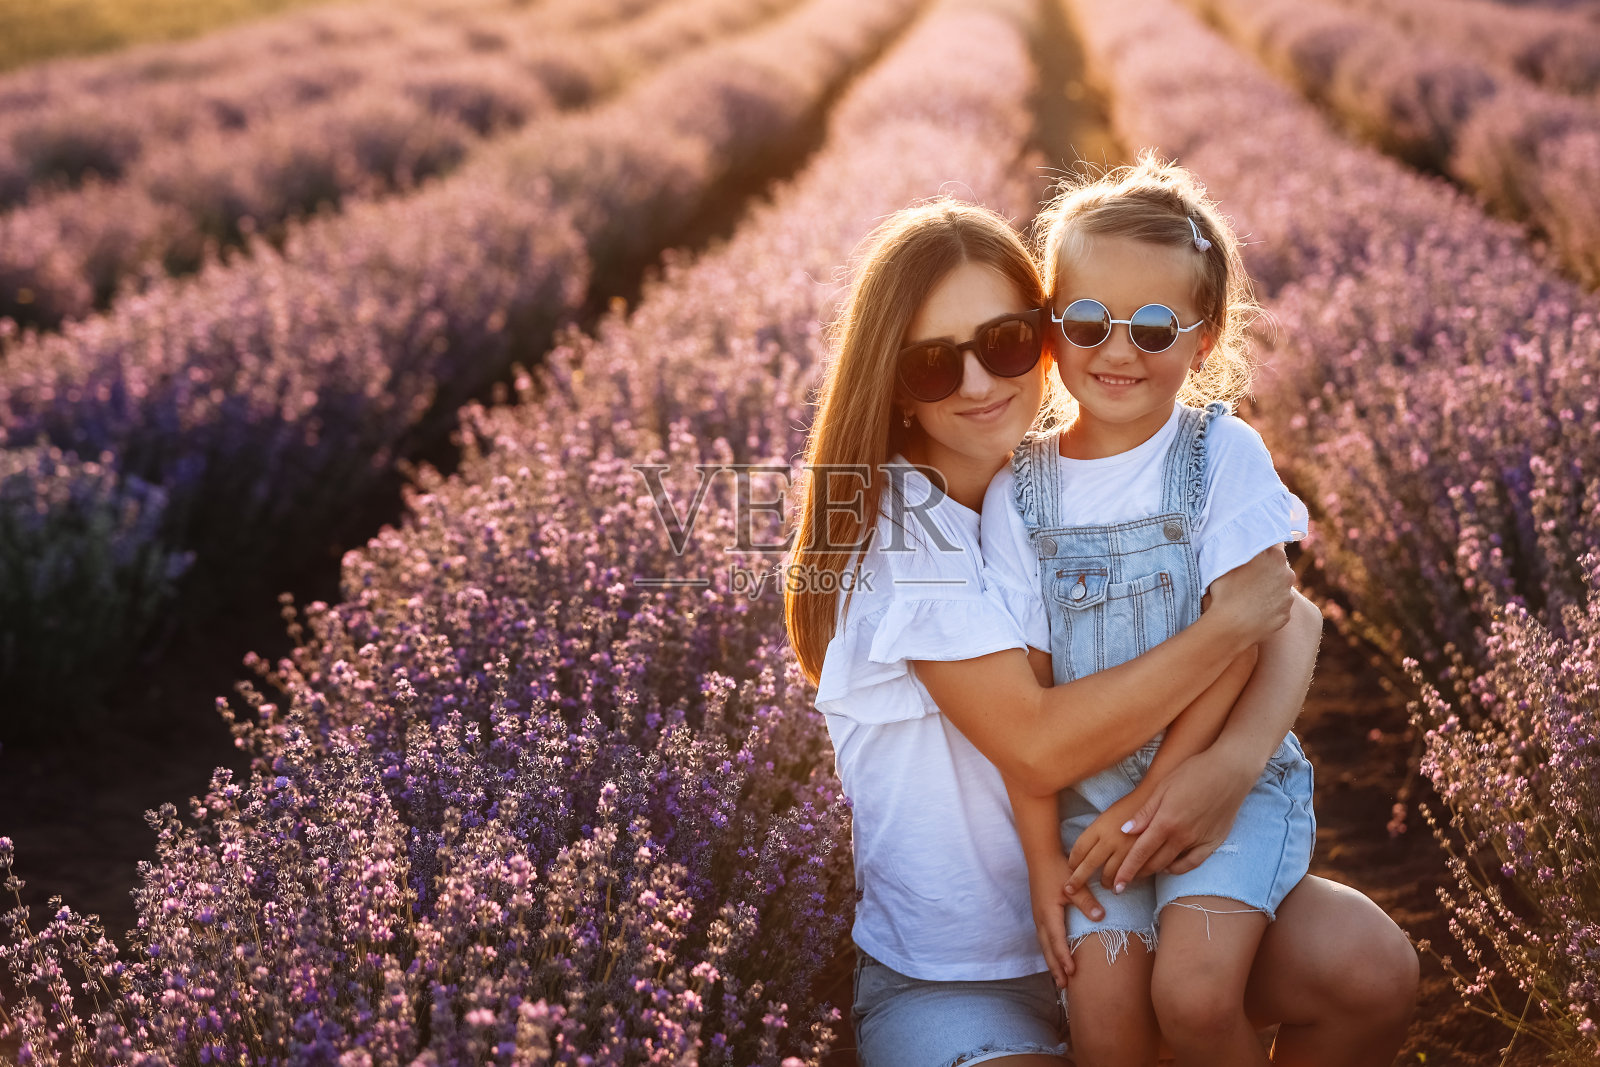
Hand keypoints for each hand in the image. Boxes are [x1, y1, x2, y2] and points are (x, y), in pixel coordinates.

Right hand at [1028, 849, 1105, 988]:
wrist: (1040, 857)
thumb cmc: (1057, 869)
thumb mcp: (1073, 883)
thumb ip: (1086, 901)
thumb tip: (1101, 917)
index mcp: (1048, 912)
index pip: (1056, 939)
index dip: (1064, 956)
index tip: (1071, 971)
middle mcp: (1040, 918)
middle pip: (1047, 948)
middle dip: (1055, 967)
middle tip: (1064, 986)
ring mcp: (1038, 917)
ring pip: (1044, 945)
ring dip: (1051, 962)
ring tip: (1060, 979)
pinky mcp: (1040, 915)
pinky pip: (1043, 939)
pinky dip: (1049, 952)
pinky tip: (1055, 958)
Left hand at [1063, 792, 1145, 894]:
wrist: (1160, 796)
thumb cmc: (1134, 801)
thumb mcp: (1111, 811)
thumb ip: (1099, 829)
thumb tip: (1090, 846)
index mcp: (1100, 826)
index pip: (1079, 848)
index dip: (1073, 860)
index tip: (1070, 867)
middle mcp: (1110, 839)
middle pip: (1089, 864)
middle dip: (1078, 879)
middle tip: (1070, 890)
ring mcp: (1126, 849)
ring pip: (1110, 873)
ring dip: (1107, 882)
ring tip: (1107, 886)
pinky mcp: (1142, 855)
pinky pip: (1130, 873)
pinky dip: (1127, 879)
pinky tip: (1126, 880)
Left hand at [1109, 746, 1254, 887]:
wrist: (1231, 771)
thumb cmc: (1194, 772)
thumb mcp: (1162, 787)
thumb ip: (1144, 812)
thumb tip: (1125, 831)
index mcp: (1165, 821)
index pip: (1140, 853)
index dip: (1126, 871)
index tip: (1117, 886)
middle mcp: (1182, 836)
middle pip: (1154, 863)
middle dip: (1137, 874)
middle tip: (1125, 879)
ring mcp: (1199, 841)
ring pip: (1172, 865)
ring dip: (1155, 871)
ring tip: (1143, 872)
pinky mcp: (1214, 842)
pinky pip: (1193, 863)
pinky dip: (1178, 868)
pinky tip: (1170, 866)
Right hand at [1205, 545, 1293, 645]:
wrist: (1230, 626)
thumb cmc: (1224, 591)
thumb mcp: (1226, 562)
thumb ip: (1239, 549)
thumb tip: (1241, 540)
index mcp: (1274, 556)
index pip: (1275, 539)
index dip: (1264, 542)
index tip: (1255, 548)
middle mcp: (1287, 574)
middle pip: (1278, 564)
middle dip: (1266, 567)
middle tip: (1247, 575)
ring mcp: (1288, 596)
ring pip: (1279, 586)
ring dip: (1268, 588)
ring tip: (1248, 596)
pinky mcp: (1285, 614)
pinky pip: (1277, 606)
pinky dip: (1268, 606)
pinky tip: (1252, 609)